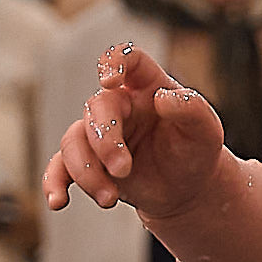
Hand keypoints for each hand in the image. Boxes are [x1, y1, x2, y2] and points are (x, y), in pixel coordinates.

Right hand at [42, 43, 223, 217]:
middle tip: (124, 170)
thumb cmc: (195, 150)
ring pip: (73, 140)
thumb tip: (163, 99)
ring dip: (86, 171)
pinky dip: (54, 182)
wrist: (188, 188)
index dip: (113, 62)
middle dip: (105, 142)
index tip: (109, 81)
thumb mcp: (206, 130)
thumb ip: (192, 108)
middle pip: (97, 109)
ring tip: (110, 199)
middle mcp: (119, 105)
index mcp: (147, 87)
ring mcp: (99, 134)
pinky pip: (59, 166)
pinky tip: (58, 201)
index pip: (127, 60)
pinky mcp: (89, 162)